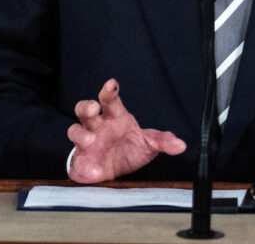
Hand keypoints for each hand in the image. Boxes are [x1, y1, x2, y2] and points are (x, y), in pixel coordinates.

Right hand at [67, 79, 186, 182]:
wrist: (115, 171)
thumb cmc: (129, 149)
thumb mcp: (149, 144)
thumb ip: (163, 141)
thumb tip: (181, 145)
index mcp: (114, 117)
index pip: (109, 100)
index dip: (109, 90)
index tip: (111, 84)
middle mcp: (97, 126)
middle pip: (84, 109)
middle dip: (86, 106)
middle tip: (93, 108)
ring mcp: (86, 142)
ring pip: (74, 130)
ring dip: (80, 134)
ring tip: (90, 141)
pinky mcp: (81, 161)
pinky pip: (78, 161)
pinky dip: (85, 166)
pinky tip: (95, 171)